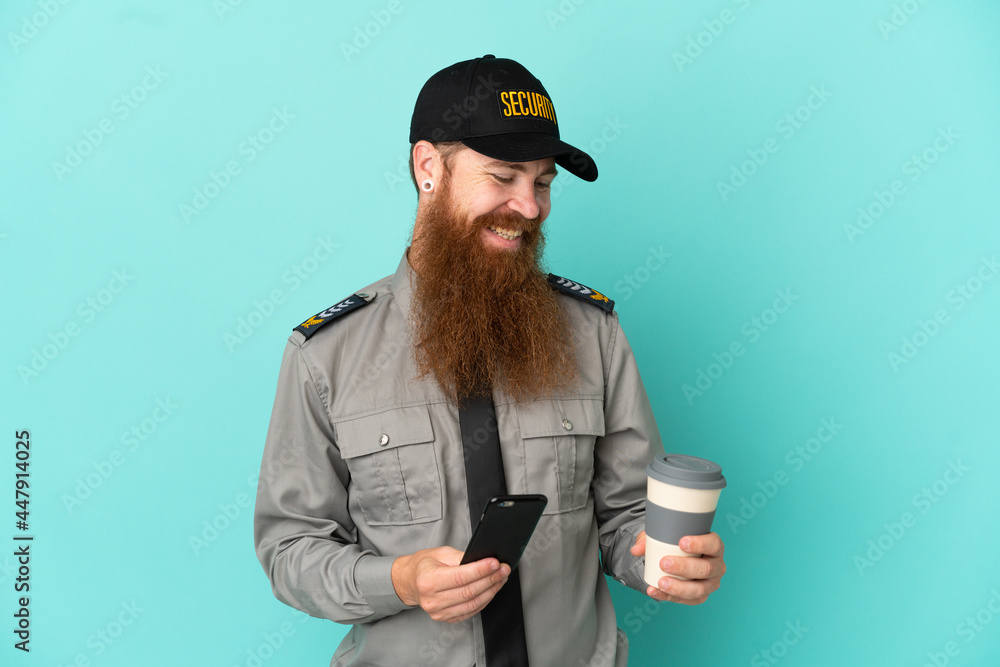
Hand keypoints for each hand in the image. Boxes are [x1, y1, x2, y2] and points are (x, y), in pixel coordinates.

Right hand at [391, 546, 510, 622]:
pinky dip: (484, 600)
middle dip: (491, 579)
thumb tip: (483, 560)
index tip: (496, 563)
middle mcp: (432, 600)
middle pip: (469, 591)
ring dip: (491, 590)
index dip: (481, 570)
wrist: (410, 582)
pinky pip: (471, 611)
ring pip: (473, 603)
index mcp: (428, 581)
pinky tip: (491, 590)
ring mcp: (439, 612)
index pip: (461, 577)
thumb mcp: (440, 553)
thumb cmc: (424, 566)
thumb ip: (461, 558)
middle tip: (504, 569)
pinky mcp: (446, 618)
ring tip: (501, 578)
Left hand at [630, 531, 725, 604]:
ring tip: (661, 582)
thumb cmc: (676, 543)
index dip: (700, 544)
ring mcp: (711, 583)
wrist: (678, 557)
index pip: (713, 544)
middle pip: (706, 569)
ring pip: (699, 589)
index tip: (681, 542)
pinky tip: (655, 592)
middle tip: (664, 563)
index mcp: (714, 546)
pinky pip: (687, 600)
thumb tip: (636, 550)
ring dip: (679, 587)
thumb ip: (649, 540)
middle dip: (684, 567)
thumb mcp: (664, 536)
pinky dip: (669, 597)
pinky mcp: (700, 596)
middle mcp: (717, 566)